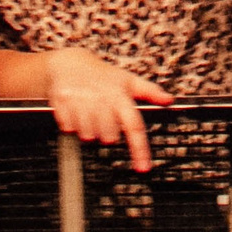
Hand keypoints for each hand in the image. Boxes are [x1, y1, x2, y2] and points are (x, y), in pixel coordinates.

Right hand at [43, 48, 172, 173]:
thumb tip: (168, 100)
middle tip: (103, 118)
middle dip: (107, 133)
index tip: (143, 168)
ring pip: (88, 136)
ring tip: (89, 113)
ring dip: (89, 130)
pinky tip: (76, 112)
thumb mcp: (127, 80)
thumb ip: (150, 91)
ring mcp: (80, 101)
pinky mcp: (63, 104)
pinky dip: (73, 125)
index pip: (134, 126)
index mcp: (120, 96)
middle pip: (109, 137)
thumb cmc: (102, 75)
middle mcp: (101, 99)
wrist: (69, 63)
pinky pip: (70, 129)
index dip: (140, 149)